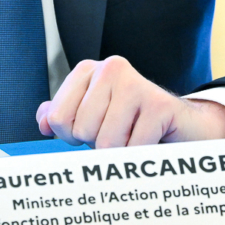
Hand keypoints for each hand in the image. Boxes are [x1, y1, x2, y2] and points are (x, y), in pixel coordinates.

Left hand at [35, 56, 224, 147]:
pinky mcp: (159, 104)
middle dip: (97, 144)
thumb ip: (62, 114)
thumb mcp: (92, 116)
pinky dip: (139, 156)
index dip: (71, 137)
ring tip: (133, 137)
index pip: (56, 118)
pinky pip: (132, 149)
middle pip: (81, 131)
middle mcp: (110, 68)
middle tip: (119, 133)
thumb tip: (43, 121)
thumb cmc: (130, 123)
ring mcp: (136, 83)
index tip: (93, 129)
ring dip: (120, 153)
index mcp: (88, 70)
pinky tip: (150, 141)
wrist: (181, 126)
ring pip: (105, 143)